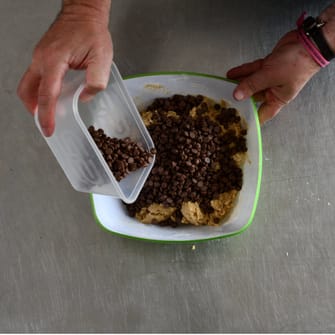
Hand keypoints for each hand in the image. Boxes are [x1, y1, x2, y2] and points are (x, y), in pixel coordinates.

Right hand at [17, 10, 112, 135]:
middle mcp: (41, 59)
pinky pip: (35, 78)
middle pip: (27, 91)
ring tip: (48, 113)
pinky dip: (40, 91)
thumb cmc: (93, 32)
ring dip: (35, 101)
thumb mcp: (102, 59)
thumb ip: (95, 83)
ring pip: (28, 85)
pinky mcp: (42, 56)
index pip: (47, 95)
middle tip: (45, 122)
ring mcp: (39, 56)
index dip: (46, 115)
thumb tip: (83, 97)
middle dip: (34, 110)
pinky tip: (52, 96)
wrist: (84, 13)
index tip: (48, 129)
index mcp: (54, 61)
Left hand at [226, 31, 320, 124]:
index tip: (238, 121)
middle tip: (225, 100)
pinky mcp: (268, 66)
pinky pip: (252, 71)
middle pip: (252, 97)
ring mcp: (270, 77)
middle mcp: (273, 90)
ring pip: (251, 82)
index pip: (261, 114)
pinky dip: (242, 71)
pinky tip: (231, 74)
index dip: (250, 118)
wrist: (308, 42)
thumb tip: (237, 95)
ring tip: (225, 85)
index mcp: (278, 99)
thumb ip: (252, 85)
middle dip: (240, 98)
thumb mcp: (270, 77)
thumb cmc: (297, 64)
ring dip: (239, 83)